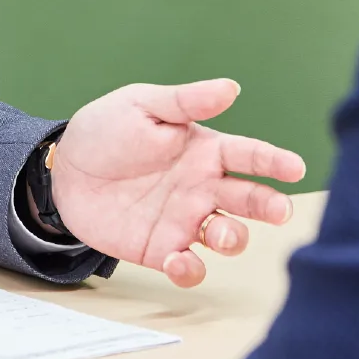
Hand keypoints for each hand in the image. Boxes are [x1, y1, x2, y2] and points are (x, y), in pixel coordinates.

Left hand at [50, 78, 306, 288]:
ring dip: (231, 238)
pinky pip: (187, 266)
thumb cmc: (106, 130)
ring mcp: (184, 220)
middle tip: (280, 210)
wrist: (63, 170)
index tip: (295, 168)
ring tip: (217, 231)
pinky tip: (180, 260)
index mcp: (204, 151)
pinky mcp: (160, 249)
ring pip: (226, 236)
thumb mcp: (142, 106)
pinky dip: (190, 270)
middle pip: (249, 199)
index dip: (274, 161)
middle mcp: (202, 187)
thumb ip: (185, 103)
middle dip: (269, 205)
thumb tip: (231, 88)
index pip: (248, 155)